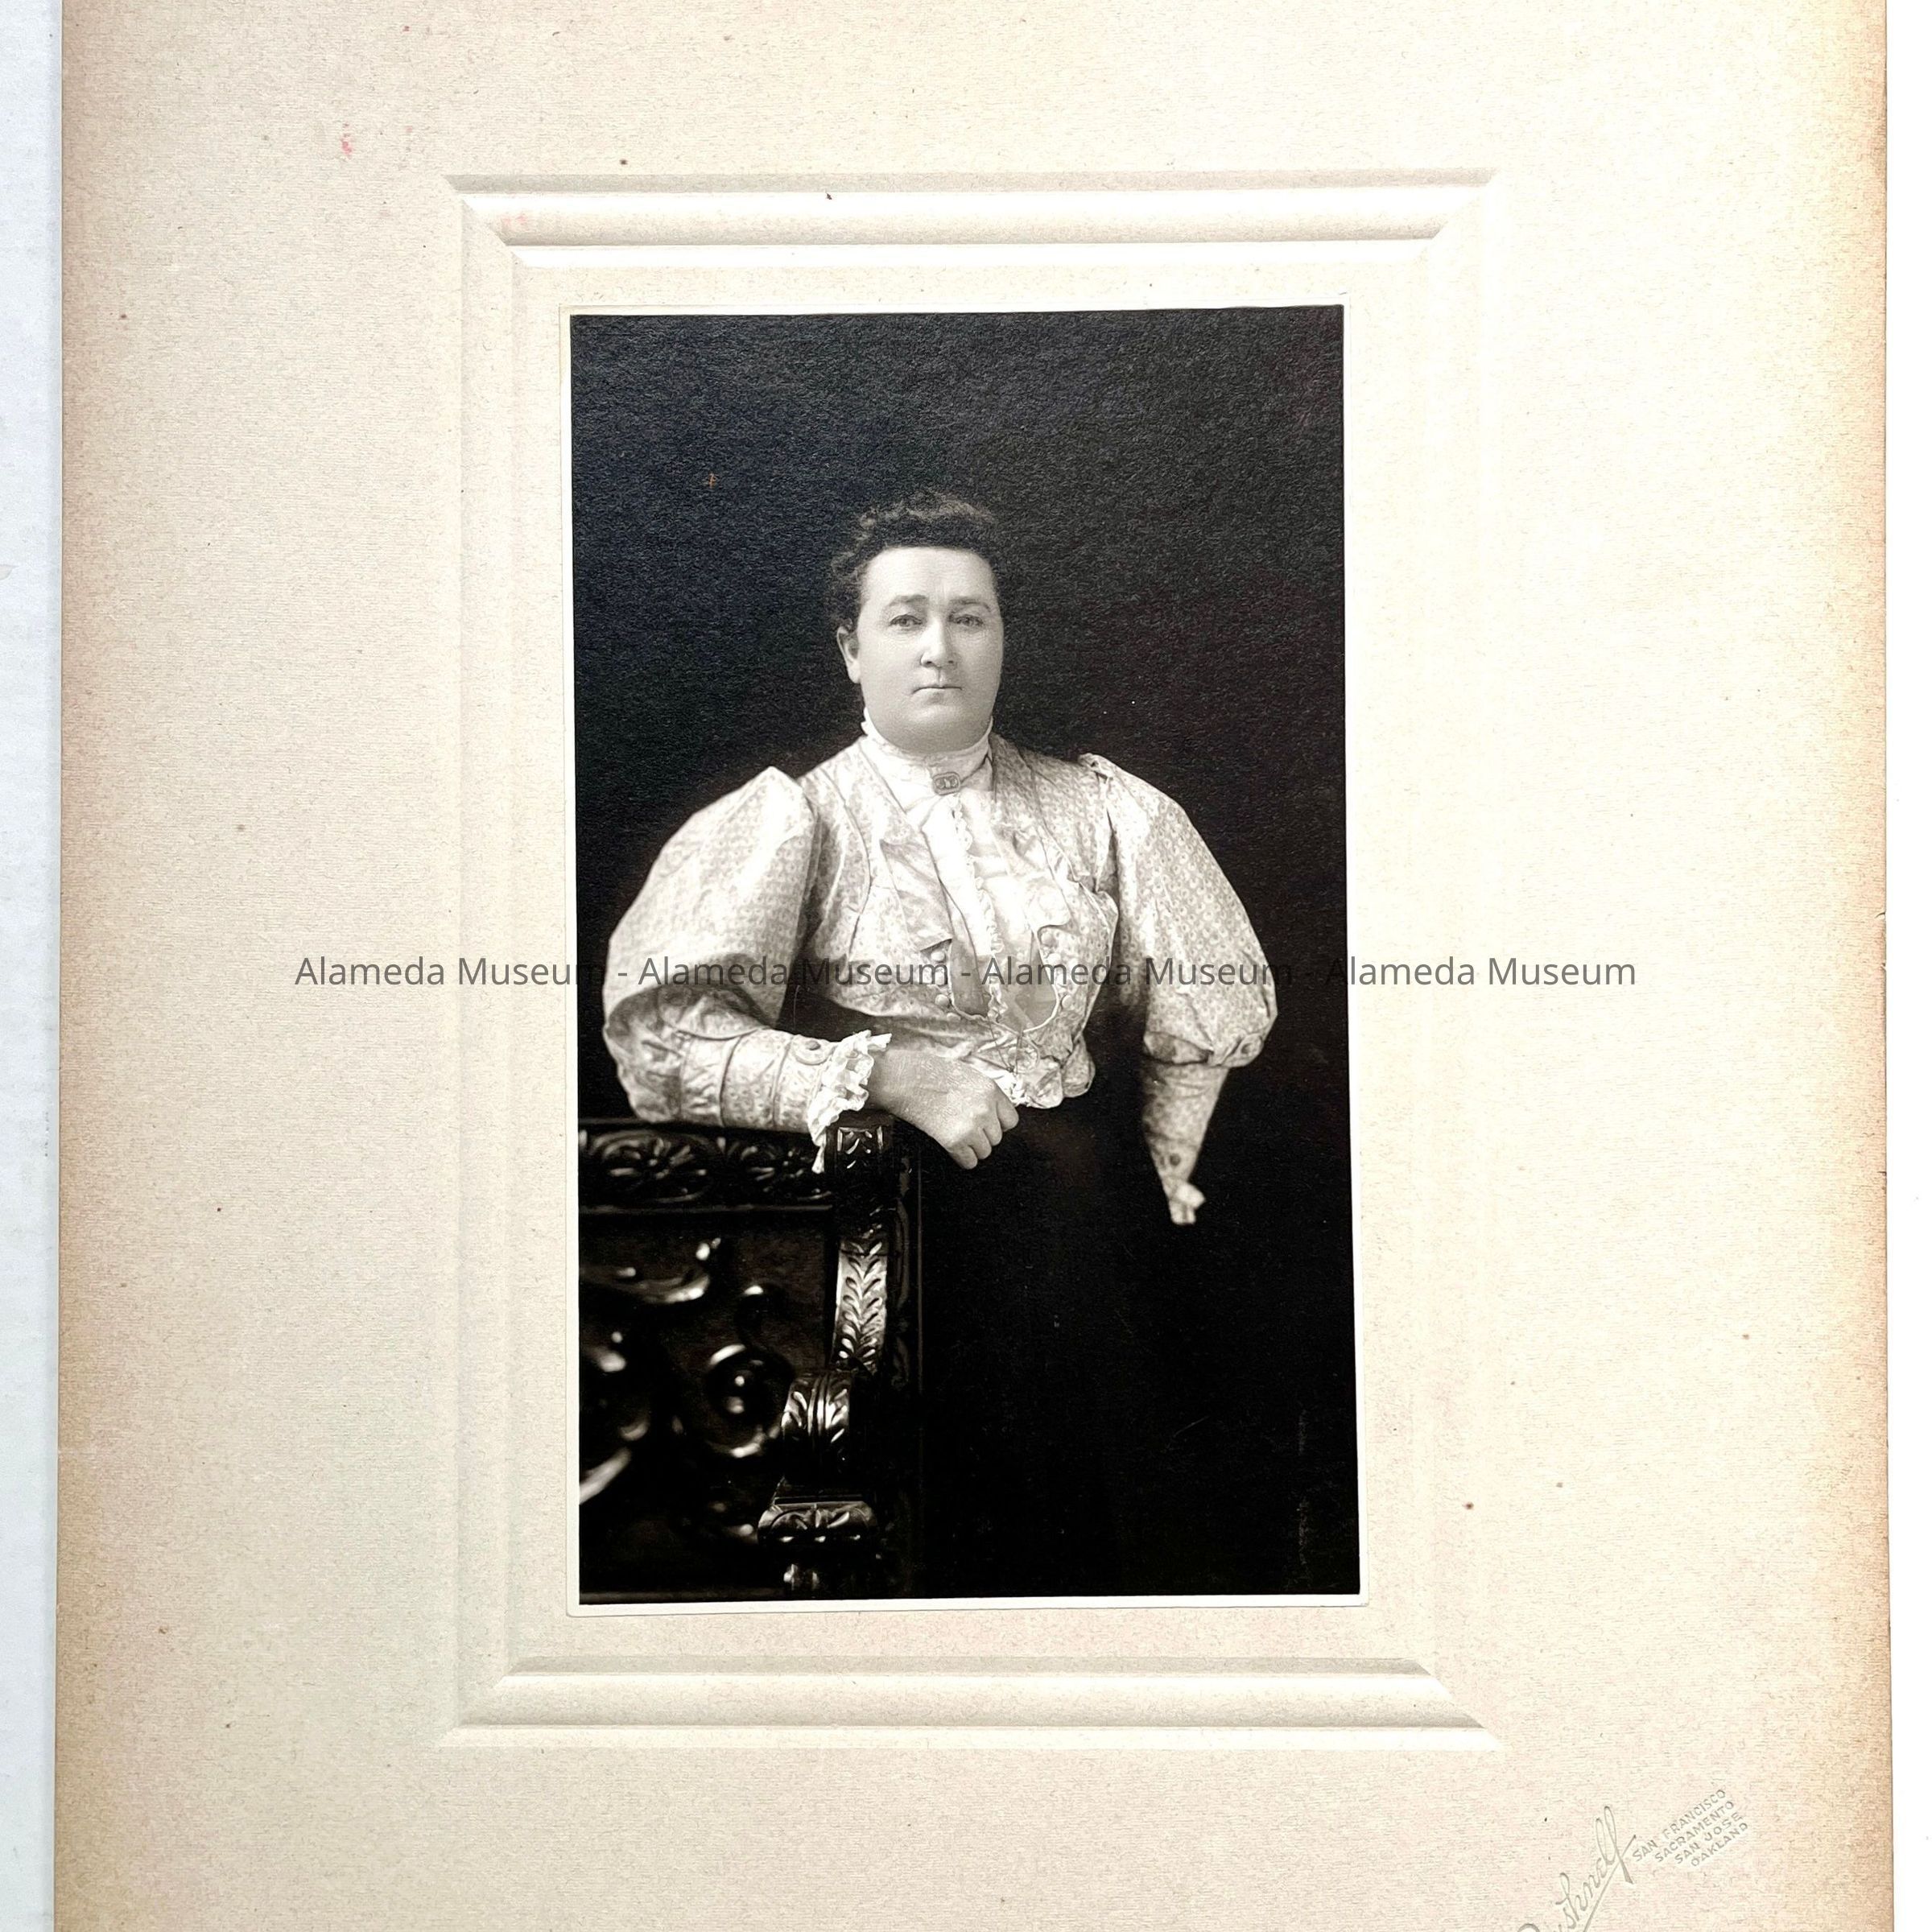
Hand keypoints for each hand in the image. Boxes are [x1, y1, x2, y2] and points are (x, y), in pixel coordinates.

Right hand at [867, 1045, 1019, 1168]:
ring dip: (972, 1147)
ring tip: (957, 1135)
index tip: (988, 1124)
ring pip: (984, 1151)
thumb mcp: (966, 1075)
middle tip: (966, 1127)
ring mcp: (971, 1126)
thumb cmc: (928, 1072)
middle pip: (997, 1138)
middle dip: (983, 1135)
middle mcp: (985, 1109)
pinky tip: (952, 1147)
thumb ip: (983, 1094)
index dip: (998, 1123)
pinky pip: (969, 1161)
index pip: (1011, 1120)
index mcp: (990, 1089)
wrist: (902, 1079)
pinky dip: (962, 1158)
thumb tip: (992, 1113)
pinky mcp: (954, 1141)